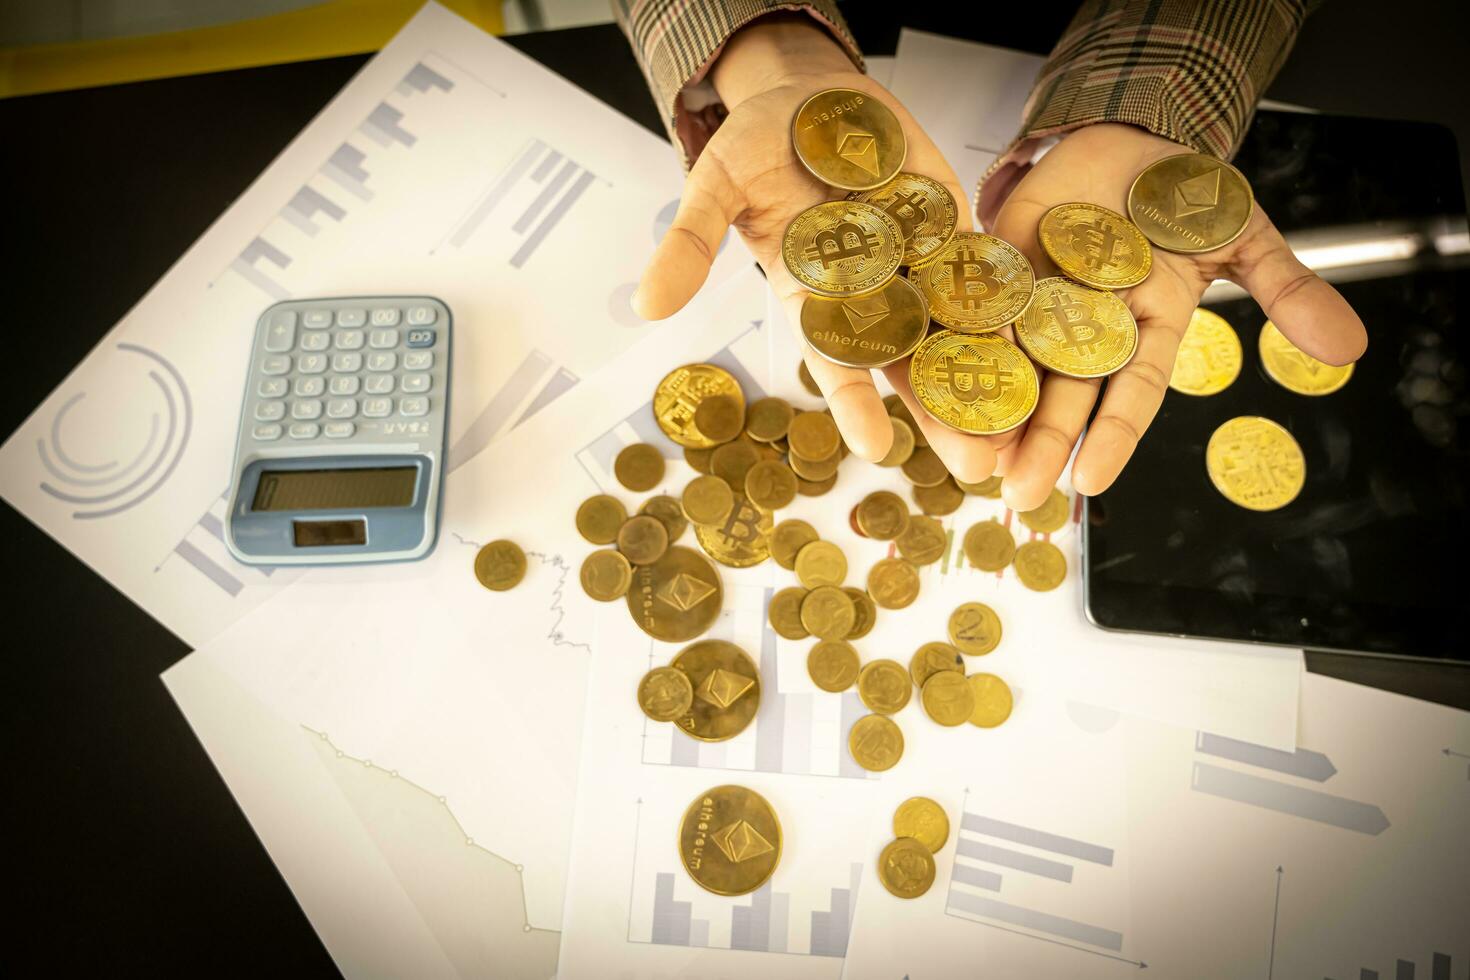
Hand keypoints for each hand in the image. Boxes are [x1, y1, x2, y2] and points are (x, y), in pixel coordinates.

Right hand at [633, 15, 999, 481]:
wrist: (807, 95)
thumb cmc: (755, 144)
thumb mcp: (715, 184)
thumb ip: (690, 244)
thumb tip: (645, 305)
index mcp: (812, 297)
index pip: (837, 363)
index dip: (857, 404)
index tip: (879, 447)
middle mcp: (869, 293)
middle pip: (912, 365)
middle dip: (945, 416)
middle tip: (981, 469)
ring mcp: (916, 262)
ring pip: (958, 331)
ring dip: (992, 379)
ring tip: (1027, 430)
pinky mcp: (953, 228)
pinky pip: (988, 271)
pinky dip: (1015, 306)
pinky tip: (1048, 343)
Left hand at [988, 123, 1367, 510]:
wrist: (1128, 135)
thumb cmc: (1187, 192)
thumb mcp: (1242, 233)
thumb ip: (1285, 288)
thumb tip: (1348, 348)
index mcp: (1146, 326)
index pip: (1129, 392)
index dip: (1110, 436)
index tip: (1089, 482)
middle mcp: (1087, 326)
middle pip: (1061, 394)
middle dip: (1039, 443)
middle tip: (1014, 494)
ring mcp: (1040, 299)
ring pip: (1011, 364)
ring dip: (989, 410)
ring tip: (968, 456)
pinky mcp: (999, 267)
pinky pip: (975, 307)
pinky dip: (958, 339)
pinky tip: (934, 375)